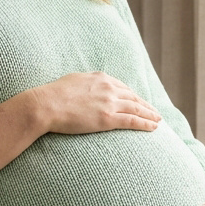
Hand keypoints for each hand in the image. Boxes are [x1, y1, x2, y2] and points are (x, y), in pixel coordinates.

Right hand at [34, 71, 161, 134]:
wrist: (46, 104)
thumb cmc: (54, 95)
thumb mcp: (73, 80)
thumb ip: (86, 83)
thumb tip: (87, 87)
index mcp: (101, 78)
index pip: (123, 88)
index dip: (133, 96)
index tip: (139, 102)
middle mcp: (109, 88)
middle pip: (133, 97)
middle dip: (145, 105)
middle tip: (154, 112)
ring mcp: (110, 103)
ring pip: (137, 109)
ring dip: (150, 115)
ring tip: (158, 120)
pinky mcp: (108, 119)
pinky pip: (132, 121)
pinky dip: (145, 124)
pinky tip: (153, 127)